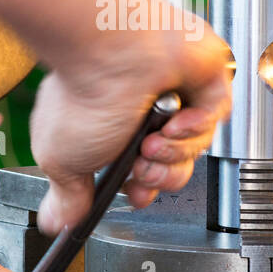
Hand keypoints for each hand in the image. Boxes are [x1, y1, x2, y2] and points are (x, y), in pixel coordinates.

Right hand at [31, 15, 232, 235]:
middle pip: (174, 167)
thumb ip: (68, 195)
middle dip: (159, 176)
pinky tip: (174, 117)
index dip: (144, 188)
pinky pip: (215, 118)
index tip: (137, 192)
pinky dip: (195, 125)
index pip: (144, 173)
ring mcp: (178, 95)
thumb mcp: (61, 159)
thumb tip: (57, 221)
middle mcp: (148, 113)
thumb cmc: (84, 93)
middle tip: (142, 165)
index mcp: (114, 129)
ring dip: (174, 152)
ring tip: (153, 140)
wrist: (109, 50)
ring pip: (195, 147)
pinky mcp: (205, 80)